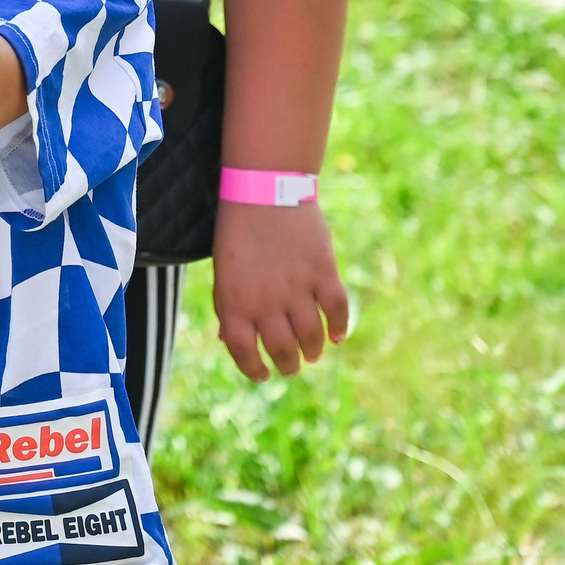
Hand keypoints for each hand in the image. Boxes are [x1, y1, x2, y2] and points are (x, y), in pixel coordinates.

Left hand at [212, 201, 350, 380]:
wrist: (264, 190)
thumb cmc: (239, 232)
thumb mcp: (224, 272)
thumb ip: (229, 307)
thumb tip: (230, 341)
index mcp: (234, 303)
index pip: (243, 352)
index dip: (254, 368)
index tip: (263, 374)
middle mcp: (265, 302)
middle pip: (281, 349)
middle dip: (288, 364)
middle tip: (293, 367)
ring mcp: (296, 289)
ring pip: (310, 337)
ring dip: (312, 351)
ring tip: (312, 353)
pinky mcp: (322, 273)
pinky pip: (337, 310)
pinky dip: (340, 327)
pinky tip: (337, 335)